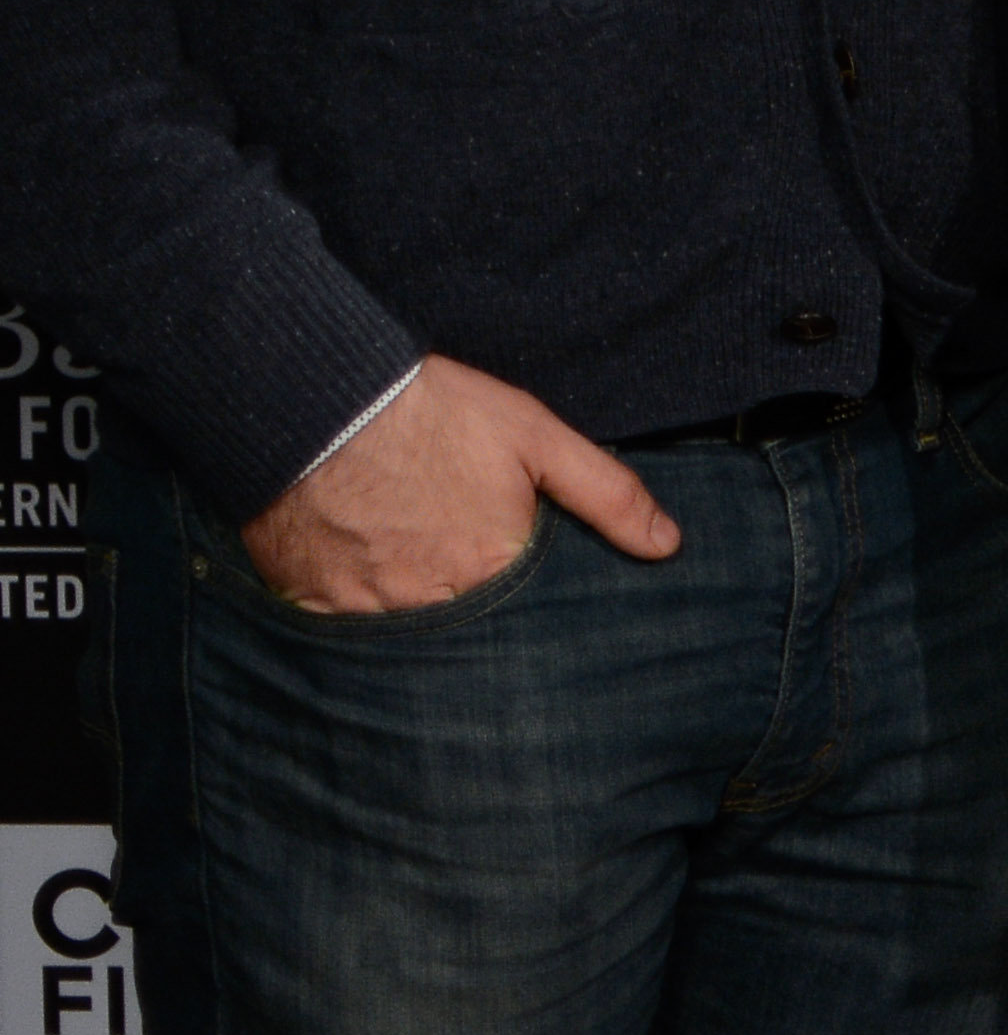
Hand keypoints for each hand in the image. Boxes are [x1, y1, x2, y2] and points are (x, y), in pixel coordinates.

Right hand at [234, 356, 682, 613]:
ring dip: (420, 613)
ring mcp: (368, 608)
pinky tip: (368, 576)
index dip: (529, 604)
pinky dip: (361, 611)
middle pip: (468, 632)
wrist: (319, 400)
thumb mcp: (537, 438)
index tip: (523, 586)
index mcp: (493, 569)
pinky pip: (345, 631)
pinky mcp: (313, 603)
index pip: (527, 618)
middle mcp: (431, 603)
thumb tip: (667, 544)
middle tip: (464, 570)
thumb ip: (606, 495)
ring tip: (418, 572)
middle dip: (476, 614)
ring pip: (408, 634)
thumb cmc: (433, 413)